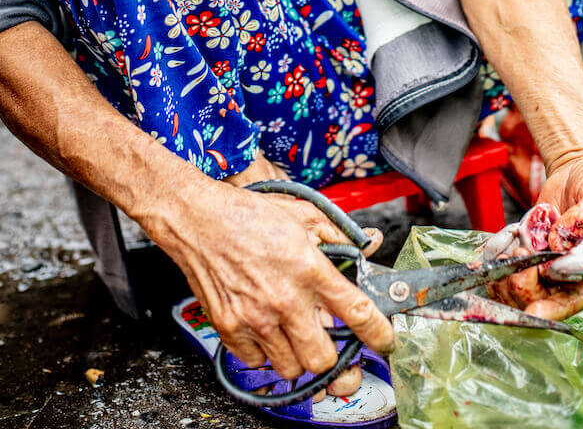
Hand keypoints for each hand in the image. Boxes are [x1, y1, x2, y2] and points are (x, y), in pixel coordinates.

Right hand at [149, 172, 393, 383]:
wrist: (197, 219)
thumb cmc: (248, 214)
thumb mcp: (302, 213)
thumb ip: (339, 234)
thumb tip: (370, 244)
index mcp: (309, 267)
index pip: (357, 312)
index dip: (379, 334)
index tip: (385, 341)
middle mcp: (285, 298)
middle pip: (323, 359)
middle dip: (331, 354)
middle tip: (326, 338)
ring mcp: (255, 318)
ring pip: (292, 368)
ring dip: (297, 356)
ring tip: (293, 333)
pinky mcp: (229, 328)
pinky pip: (258, 363)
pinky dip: (264, 354)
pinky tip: (265, 330)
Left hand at [489, 148, 582, 319]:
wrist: (579, 168)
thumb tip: (561, 241)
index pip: (577, 296)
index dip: (556, 309)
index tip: (534, 313)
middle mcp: (570, 267)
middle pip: (545, 296)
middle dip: (526, 286)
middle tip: (517, 262)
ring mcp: (546, 258)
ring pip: (522, 285)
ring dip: (508, 276)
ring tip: (508, 253)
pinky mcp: (529, 245)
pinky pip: (509, 263)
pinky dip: (497, 260)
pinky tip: (492, 252)